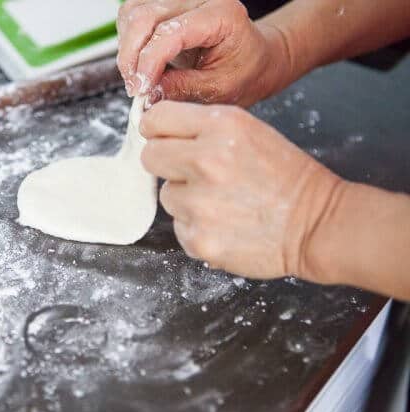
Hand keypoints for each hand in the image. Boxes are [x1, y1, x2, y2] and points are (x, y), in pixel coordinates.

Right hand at [117, 0, 291, 105]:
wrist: (253, 58)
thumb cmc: (243, 71)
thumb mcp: (219, 88)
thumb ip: (182, 88)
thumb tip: (147, 94)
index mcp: (221, 14)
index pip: (171, 32)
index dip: (149, 63)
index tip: (141, 91)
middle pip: (144, 17)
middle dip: (131, 57)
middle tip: (135, 88)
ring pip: (132, 13)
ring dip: (127, 49)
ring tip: (137, 77)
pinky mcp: (165, 3)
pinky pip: (131, 15)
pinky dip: (128, 40)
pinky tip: (139, 61)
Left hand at [140, 101, 342, 278]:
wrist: (317, 225)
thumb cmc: (285, 177)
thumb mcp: (248, 131)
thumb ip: (201, 128)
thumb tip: (156, 132)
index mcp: (220, 126)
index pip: (156, 118)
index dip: (156, 129)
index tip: (162, 137)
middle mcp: (206, 161)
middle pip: (150, 156)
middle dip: (167, 163)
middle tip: (194, 172)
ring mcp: (199, 204)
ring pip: (166, 195)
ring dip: (186, 199)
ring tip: (222, 201)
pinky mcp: (198, 238)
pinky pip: (179, 226)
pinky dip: (196, 227)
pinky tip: (225, 223)